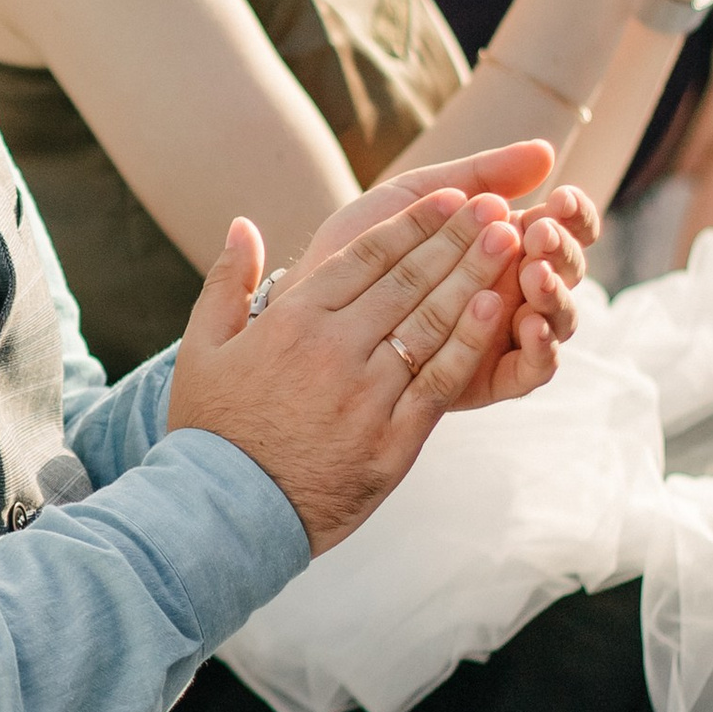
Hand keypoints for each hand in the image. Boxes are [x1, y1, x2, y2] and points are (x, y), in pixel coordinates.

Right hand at [165, 181, 527, 551]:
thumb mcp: (202, 348)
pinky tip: (496, 309)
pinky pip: (439, 381)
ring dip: (475, 276)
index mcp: (292, 321)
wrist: (226, 514)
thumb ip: (226, 282)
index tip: (448, 197)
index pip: (366, 257)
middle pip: (408, 280)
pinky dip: (469, 342)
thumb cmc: (212, 429)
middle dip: (456, 237)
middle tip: (496, 205)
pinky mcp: (393, 439)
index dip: (412, 223)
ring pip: (432, 321)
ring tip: (510, 239)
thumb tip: (242, 225)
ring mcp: (368, 394)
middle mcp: (335, 349)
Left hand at [312, 141, 587, 410]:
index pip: (565, 226)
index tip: (562, 198)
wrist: (309, 302)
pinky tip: (528, 325)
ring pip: (558, 319)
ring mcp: (506, 334)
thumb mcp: (420, 197)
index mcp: (510, 242)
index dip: (574, 214)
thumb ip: (481, 174)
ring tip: (534, 275)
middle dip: (561, 250)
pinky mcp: (491, 378)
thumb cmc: (362, 244)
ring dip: (556, 296)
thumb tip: (547, 151)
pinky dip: (541, 349)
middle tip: (538, 235)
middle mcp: (517, 288)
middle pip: (568, 271)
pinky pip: (532, 371)